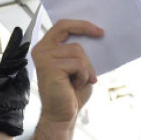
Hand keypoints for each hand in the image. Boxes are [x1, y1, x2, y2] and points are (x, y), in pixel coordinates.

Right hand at [0, 26, 29, 136]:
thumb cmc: (13, 105)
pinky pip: (4, 70)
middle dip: (15, 43)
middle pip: (8, 54)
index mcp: (4, 73)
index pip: (11, 55)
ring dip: (16, 51)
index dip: (16, 44)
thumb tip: (25, 60)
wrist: (4, 118)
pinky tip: (22, 59)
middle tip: (21, 32)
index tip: (22, 33)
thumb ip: (19, 72)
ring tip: (25, 42)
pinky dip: (13, 64)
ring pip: (6, 60)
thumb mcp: (19, 86)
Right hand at [31, 19, 102, 139]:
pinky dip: (83, 76)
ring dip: (85, 68)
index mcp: (46, 48)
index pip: (62, 26)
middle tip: (98, 46)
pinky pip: (78, 64)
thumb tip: (95, 36)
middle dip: (86, 41)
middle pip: (70, 34)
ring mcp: (44, 58)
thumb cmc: (70, 93)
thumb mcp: (77, 67)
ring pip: (77, 51)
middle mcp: (41, 50)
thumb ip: (78, 52)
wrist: (63, 114)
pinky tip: (74, 86)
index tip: (98, 31)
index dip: (81, 25)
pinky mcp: (50, 67)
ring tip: (78, 82)